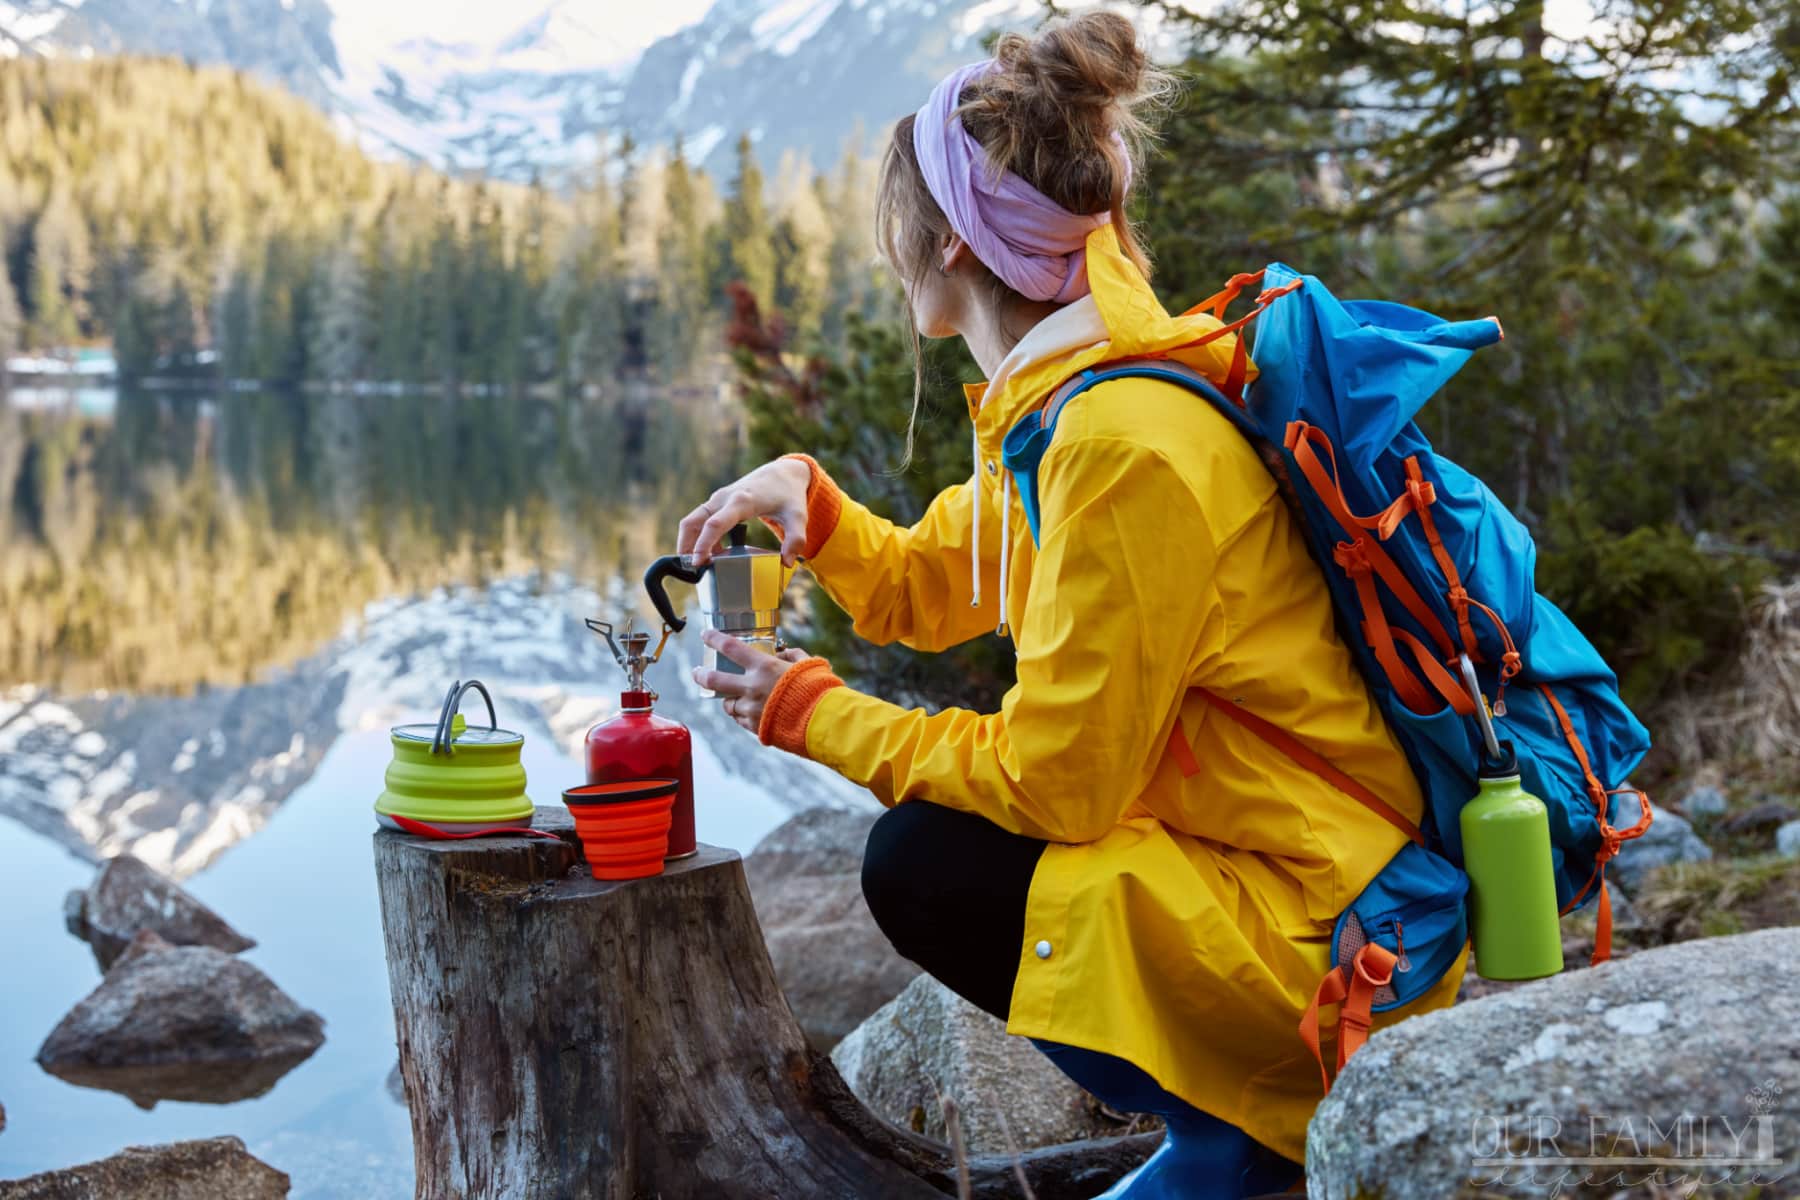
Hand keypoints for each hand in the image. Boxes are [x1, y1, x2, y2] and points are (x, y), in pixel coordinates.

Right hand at [678, 458, 811, 567]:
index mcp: (742, 501)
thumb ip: (795, 539)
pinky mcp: (717, 503)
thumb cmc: (789, 495)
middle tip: (691, 570)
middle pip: (693, 522)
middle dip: (686, 546)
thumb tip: (786, 563)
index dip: (704, 544)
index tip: (698, 562)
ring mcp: (718, 500)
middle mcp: (724, 498)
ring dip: (689, 543)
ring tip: (699, 566)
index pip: (715, 524)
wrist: (783, 474)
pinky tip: (712, 555)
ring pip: (692, 521)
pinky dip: (699, 537)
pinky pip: (699, 520)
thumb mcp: (798, 516)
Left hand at [696, 632, 810, 733]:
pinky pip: (741, 720)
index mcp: (764, 667)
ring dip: (731, 700)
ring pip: (729, 705)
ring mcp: (751, 709)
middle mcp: (752, 687)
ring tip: (739, 698)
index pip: (730, 648)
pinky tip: (754, 712)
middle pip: (714, 680)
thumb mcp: (807, 664)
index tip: (705, 635)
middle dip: (701, 675)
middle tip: (696, 672)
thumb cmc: (818, 689)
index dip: (714, 639)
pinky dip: (744, 715)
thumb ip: (791, 655)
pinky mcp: (755, 727)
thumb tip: (781, 654)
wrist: (824, 722)